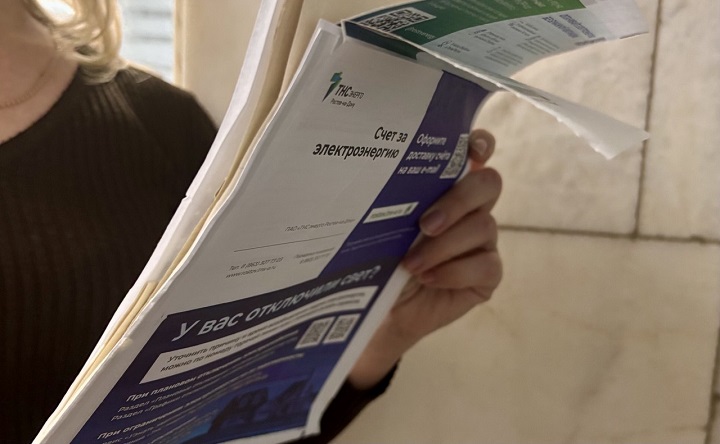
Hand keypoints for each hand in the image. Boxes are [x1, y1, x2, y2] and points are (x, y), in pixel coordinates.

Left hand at [349, 129, 502, 388]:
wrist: (381, 307)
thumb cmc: (380, 258)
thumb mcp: (384, 224)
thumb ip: (398, 198)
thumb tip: (385, 174)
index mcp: (447, 186)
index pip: (477, 152)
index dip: (480, 144)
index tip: (472, 150)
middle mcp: (471, 208)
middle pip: (488, 183)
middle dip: (458, 201)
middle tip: (424, 224)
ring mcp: (483, 241)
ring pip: (484, 226)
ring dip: (444, 246)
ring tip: (412, 263)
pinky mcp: (487, 274)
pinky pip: (485, 265)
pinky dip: (453, 271)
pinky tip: (428, 278)